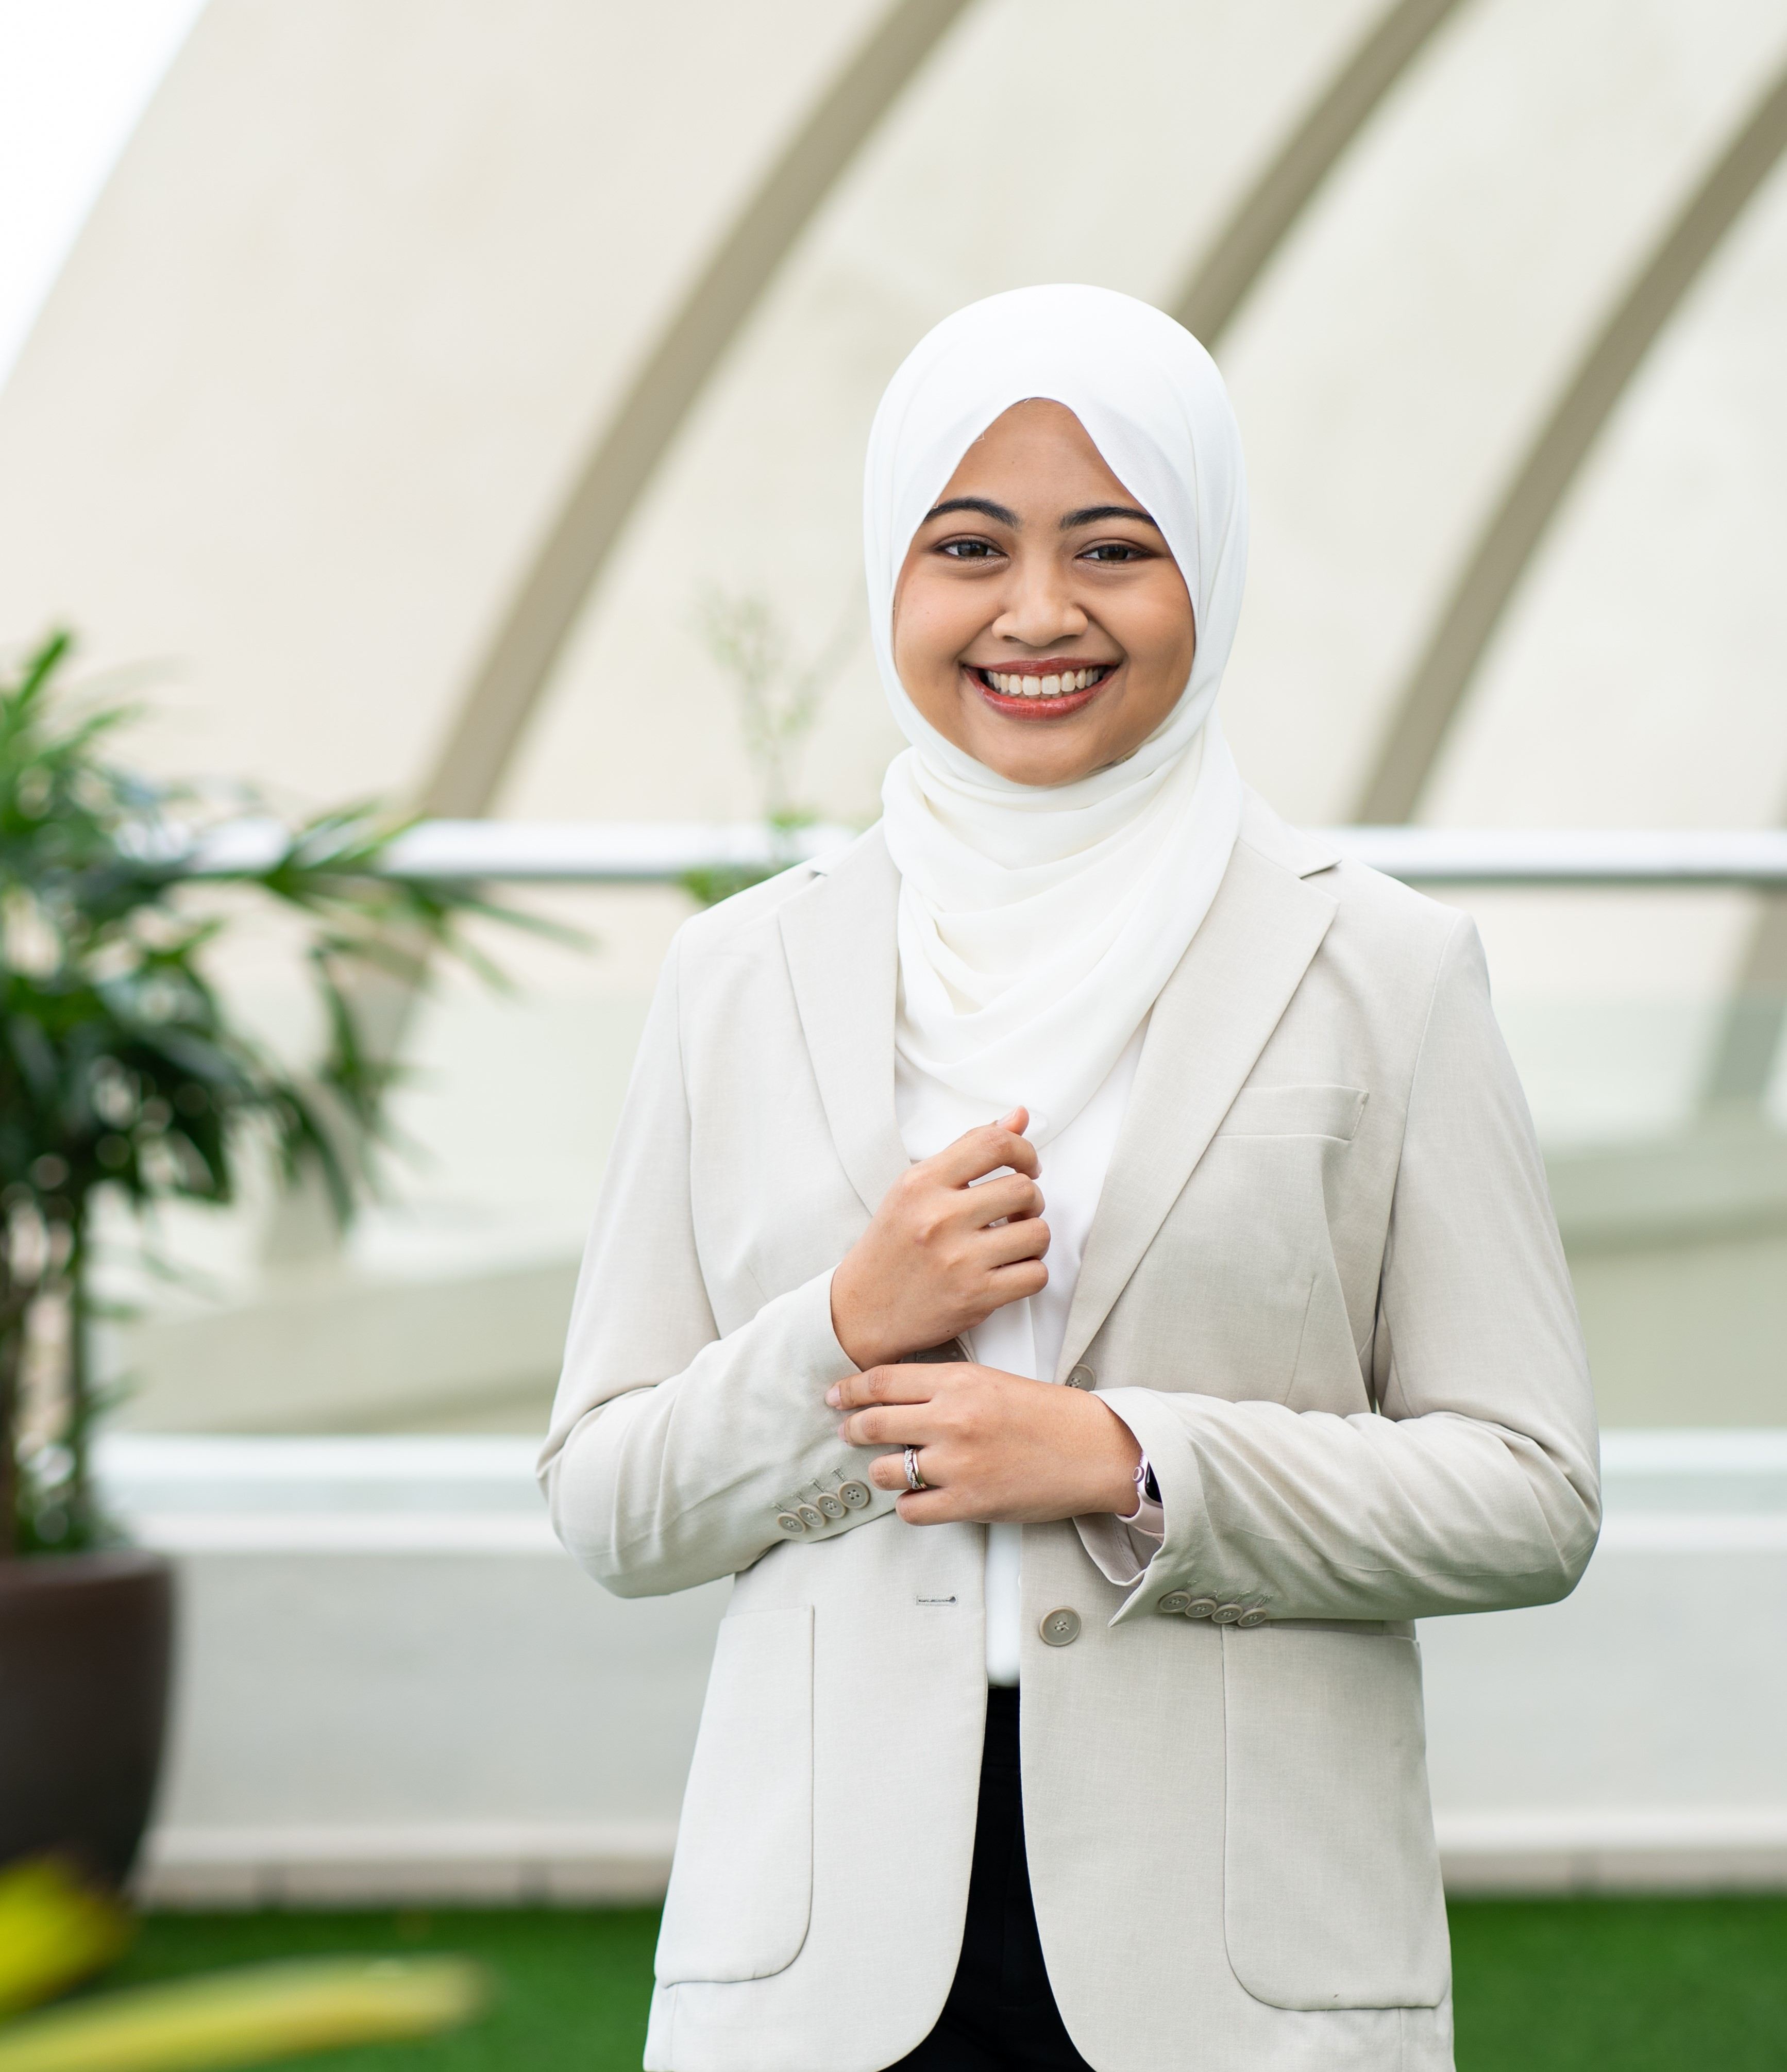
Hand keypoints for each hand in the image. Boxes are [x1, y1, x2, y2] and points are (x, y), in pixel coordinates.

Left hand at [826, 1361, 1141, 1523]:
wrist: (1093, 1450)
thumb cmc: (1046, 1414)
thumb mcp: (991, 1380)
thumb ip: (943, 1386)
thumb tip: (893, 1397)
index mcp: (959, 1382)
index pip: (883, 1380)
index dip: (851, 1389)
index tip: (836, 1397)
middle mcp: (952, 1420)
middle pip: (874, 1423)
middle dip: (851, 1429)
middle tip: (847, 1432)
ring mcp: (958, 1464)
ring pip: (884, 1470)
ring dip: (880, 1471)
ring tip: (889, 1469)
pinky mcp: (968, 1503)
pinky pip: (911, 1510)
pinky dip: (908, 1505)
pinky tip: (920, 1497)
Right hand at [829, 1109, 1047, 1369]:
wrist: (862, 1309)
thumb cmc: (892, 1246)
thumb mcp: (916, 1188)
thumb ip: (968, 1150)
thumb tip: (1019, 1117)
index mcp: (923, 1183)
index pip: (993, 1143)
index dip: (1024, 1150)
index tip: (1027, 1165)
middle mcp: (940, 1218)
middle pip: (1024, 1189)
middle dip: (1031, 1200)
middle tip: (1016, 1211)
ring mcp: (959, 1259)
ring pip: (1038, 1233)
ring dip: (1033, 1237)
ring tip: (1012, 1241)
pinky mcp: (975, 1296)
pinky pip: (1035, 1275)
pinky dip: (1030, 1272)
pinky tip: (1010, 1269)